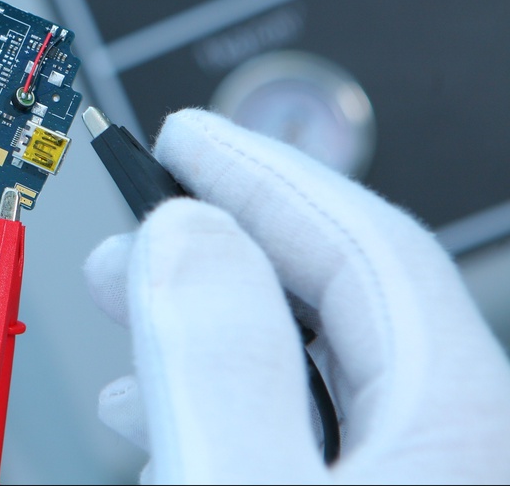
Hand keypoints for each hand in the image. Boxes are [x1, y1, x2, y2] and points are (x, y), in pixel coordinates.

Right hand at [84, 108, 509, 482]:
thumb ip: (220, 362)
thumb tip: (189, 237)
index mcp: (458, 426)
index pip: (365, 242)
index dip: (260, 174)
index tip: (184, 140)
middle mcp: (460, 454)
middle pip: (339, 305)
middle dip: (218, 252)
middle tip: (133, 235)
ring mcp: (420, 484)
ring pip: (319, 379)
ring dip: (208, 336)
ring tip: (129, 334)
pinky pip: (310, 446)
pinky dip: (230, 411)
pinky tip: (170, 428)